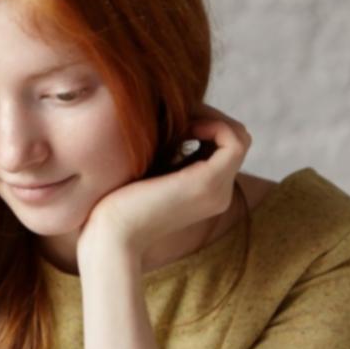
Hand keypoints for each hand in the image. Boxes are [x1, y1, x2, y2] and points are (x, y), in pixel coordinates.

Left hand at [78, 106, 250, 264]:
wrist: (110, 235)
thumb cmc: (116, 203)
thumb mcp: (149, 169)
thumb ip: (168, 149)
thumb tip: (178, 114)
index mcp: (206, 192)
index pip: (225, 147)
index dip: (207, 124)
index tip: (176, 119)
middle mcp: (219, 193)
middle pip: (237, 140)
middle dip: (212, 117)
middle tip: (181, 114)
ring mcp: (218, 190)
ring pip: (239, 138)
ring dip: (213, 118)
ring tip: (182, 120)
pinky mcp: (208, 182)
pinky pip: (234, 141)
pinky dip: (214, 124)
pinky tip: (186, 126)